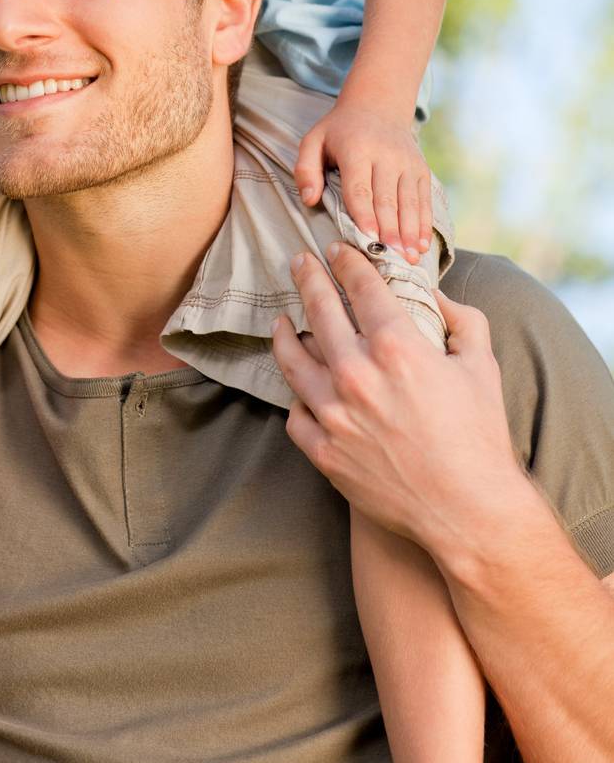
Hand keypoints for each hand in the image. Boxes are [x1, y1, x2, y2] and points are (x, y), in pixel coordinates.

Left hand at [271, 243, 524, 559]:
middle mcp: (357, 375)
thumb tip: (435, 294)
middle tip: (299, 262)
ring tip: (281, 321)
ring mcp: (335, 415)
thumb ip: (461, 319)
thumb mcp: (481, 365)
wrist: (470, 512)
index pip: (361, 285)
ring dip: (285, 334)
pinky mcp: (325, 453)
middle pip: (319, 310)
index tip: (336, 250)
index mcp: (397, 347)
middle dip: (307, 278)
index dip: (347, 261)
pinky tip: (299, 386)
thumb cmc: (480, 437)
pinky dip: (297, 397)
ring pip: (293, 360)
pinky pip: (296, 415)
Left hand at [294, 100, 432, 262]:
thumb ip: (306, 169)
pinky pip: (423, 200)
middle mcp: (386, 155)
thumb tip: (308, 199)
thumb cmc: (339, 131)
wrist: (378, 105)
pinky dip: (424, 224)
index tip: (369, 237)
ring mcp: (407, 163)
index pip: (360, 187)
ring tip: (409, 258)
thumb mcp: (313, 141)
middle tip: (391, 257)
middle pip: (387, 198)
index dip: (365, 214)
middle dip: (390, 230)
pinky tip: (422, 245)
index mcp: (356, 149)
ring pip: (409, 202)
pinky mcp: (421, 170)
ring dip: (410, 232)